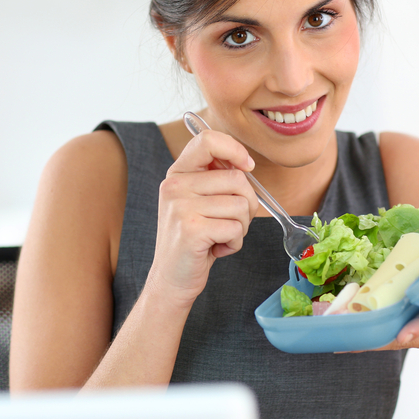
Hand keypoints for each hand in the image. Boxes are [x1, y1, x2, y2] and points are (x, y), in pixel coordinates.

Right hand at [147, 130, 258, 306]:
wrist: (171, 278)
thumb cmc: (194, 238)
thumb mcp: (198, 201)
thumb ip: (215, 178)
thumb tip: (245, 163)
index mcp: (177, 173)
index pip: (208, 139)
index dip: (235, 149)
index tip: (246, 166)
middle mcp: (175, 186)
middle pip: (237, 178)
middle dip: (247, 204)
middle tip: (229, 221)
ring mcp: (180, 207)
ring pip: (241, 205)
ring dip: (241, 227)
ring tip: (219, 236)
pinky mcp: (191, 230)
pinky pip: (236, 228)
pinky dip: (234, 243)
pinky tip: (216, 248)